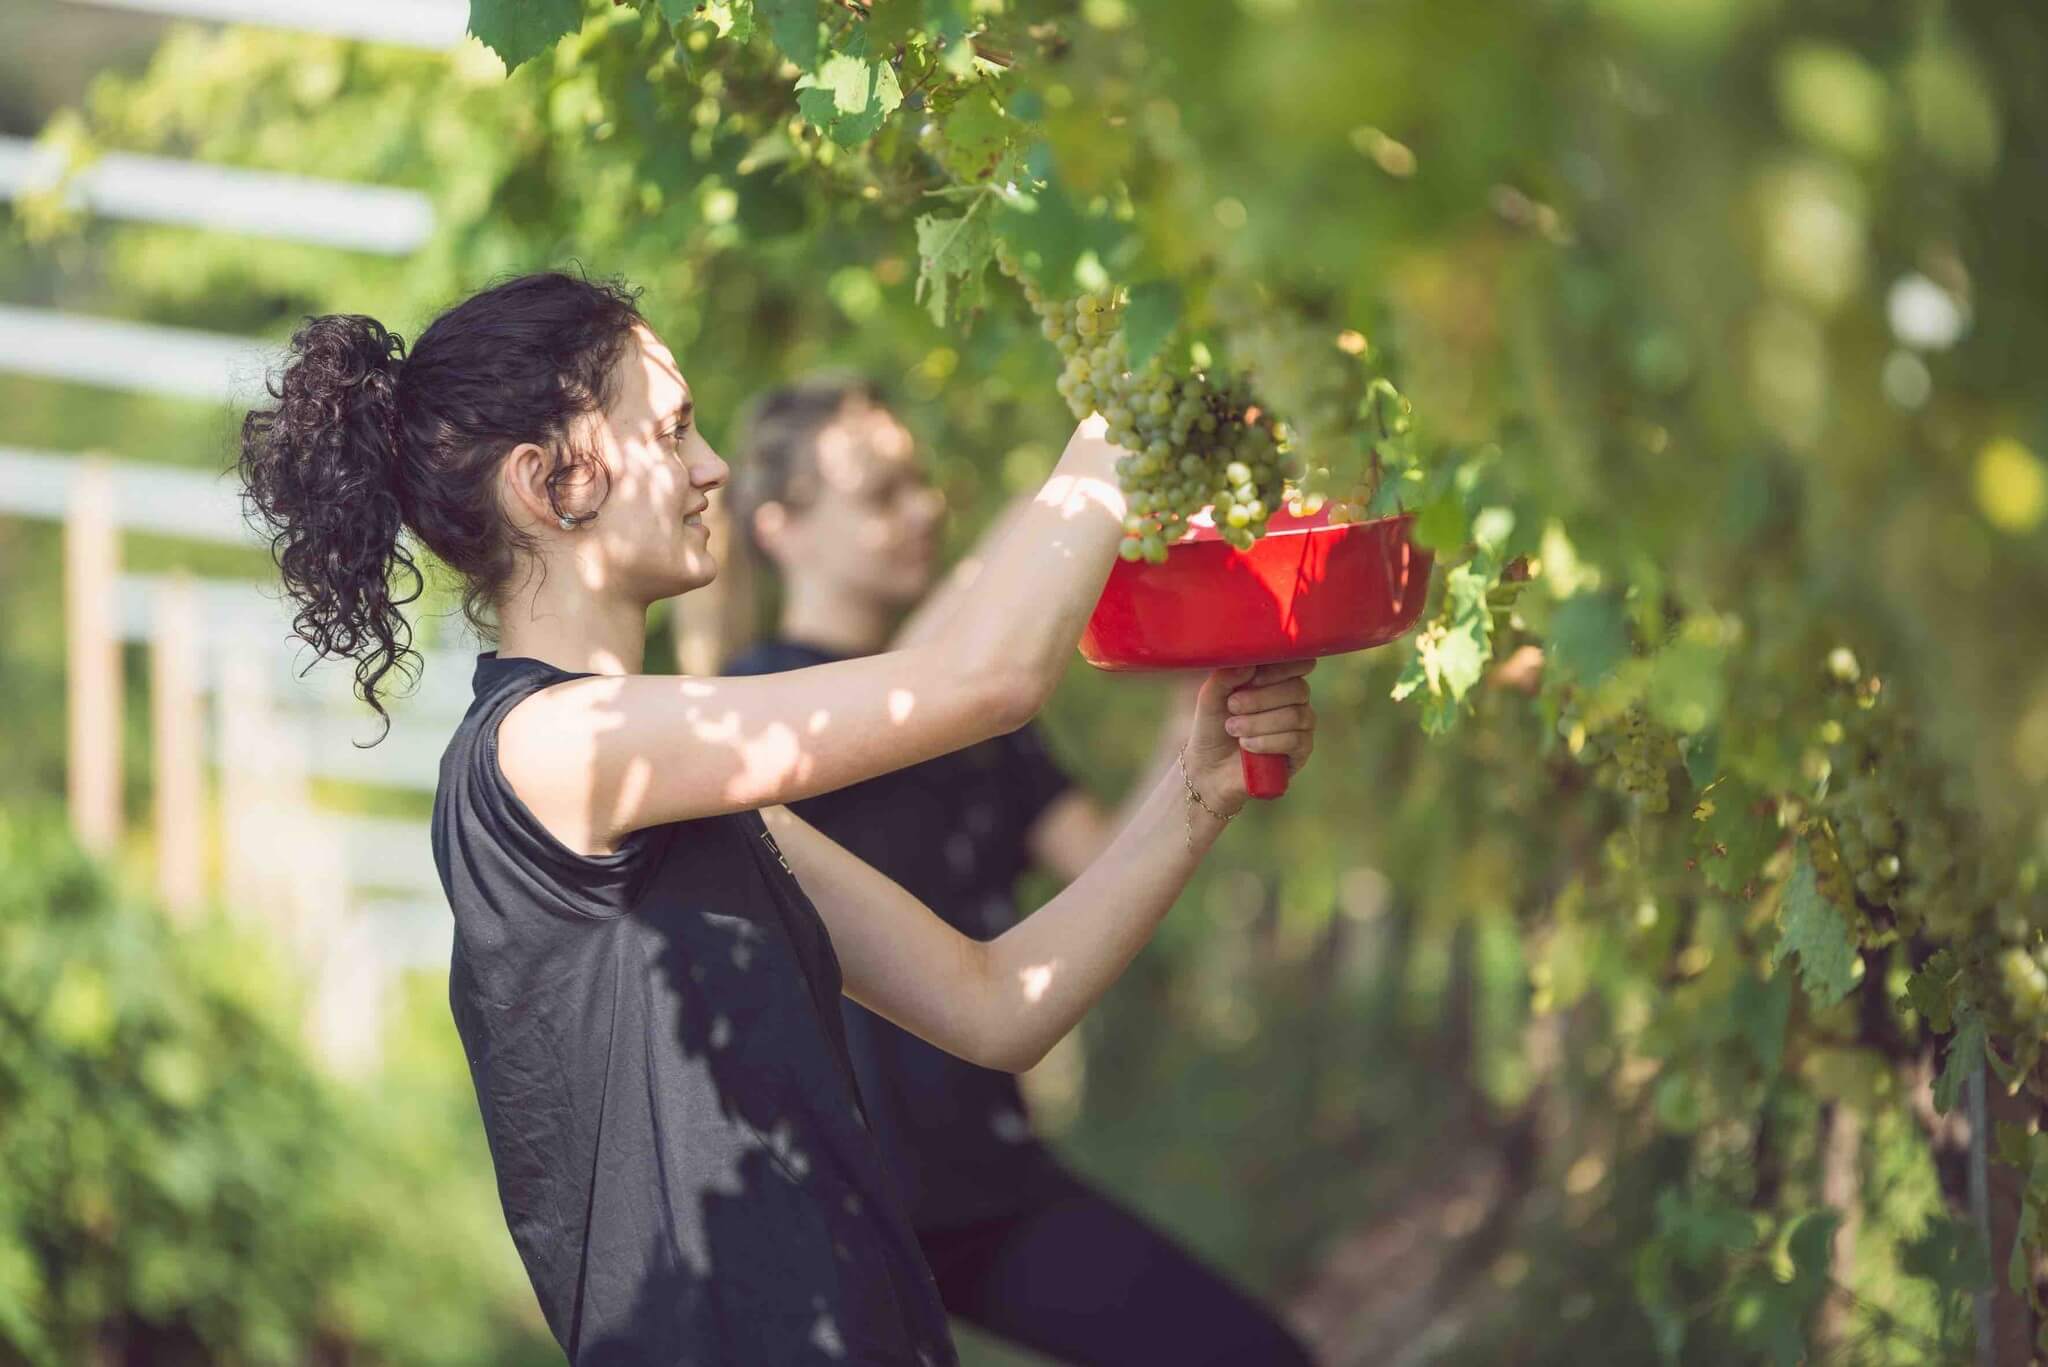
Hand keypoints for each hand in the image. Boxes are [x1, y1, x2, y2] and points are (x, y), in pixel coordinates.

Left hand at [1182, 660, 1316, 814]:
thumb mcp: (1211, 697)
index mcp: (1278, 680)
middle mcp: (1296, 700)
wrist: (1208, 767)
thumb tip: (1249, 664)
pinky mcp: (1301, 752)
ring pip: (1296, 715)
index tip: (1252, 677)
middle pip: (1298, 689)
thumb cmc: (1212, 726)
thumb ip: (1226, 676)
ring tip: (1232, 729)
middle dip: (1261, 698)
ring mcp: (1302, 726)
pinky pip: (1296, 740)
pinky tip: (1246, 745)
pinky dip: (1267, 742)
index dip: (1280, 668)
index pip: (1298, 663)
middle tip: (1232, 706)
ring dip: (1259, 722)